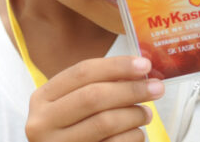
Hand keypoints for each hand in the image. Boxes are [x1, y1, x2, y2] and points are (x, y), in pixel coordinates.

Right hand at [25, 56, 162, 141]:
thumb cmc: (71, 128)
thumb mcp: (72, 103)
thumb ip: (98, 85)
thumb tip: (139, 69)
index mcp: (42, 98)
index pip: (82, 72)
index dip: (117, 65)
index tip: (145, 64)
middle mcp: (42, 123)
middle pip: (94, 96)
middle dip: (131, 89)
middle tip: (157, 88)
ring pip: (105, 122)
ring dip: (135, 114)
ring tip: (147, 114)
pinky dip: (132, 136)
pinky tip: (137, 132)